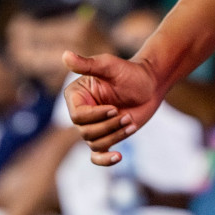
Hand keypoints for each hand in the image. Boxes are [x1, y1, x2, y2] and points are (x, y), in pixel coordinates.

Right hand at [63, 51, 163, 165]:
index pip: (77, 116)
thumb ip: (87, 64)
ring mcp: (93, 125)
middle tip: (126, 116)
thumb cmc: (129, 71)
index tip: (113, 108)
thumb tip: (64, 55)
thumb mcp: (109, 65)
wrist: (150, 84)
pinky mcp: (106, 136)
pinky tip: (118, 157)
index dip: (95, 116)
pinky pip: (97, 155)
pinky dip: (105, 159)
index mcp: (76, 95)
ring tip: (131, 122)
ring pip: (95, 143)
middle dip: (108, 126)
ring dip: (115, 135)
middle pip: (85, 132)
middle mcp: (80, 112)